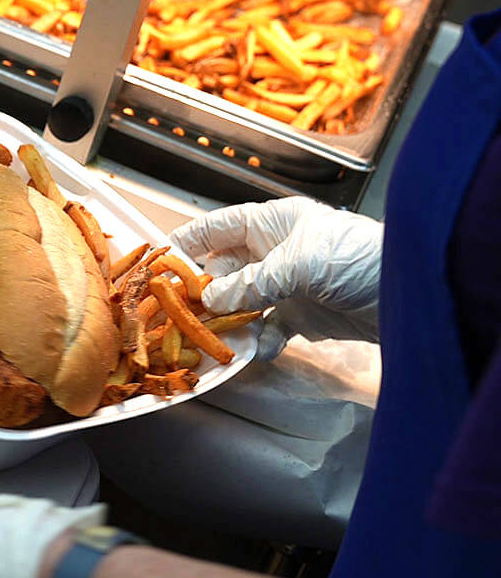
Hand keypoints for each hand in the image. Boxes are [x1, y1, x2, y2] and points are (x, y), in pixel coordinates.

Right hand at [170, 197, 381, 358]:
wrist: (414, 296)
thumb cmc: (359, 259)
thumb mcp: (299, 265)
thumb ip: (251, 283)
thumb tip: (209, 301)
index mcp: (274, 224)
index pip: (220, 227)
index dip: (189, 241)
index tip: (162, 262)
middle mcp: (276, 252)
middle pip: (224, 270)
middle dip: (204, 292)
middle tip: (182, 314)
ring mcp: (288, 285)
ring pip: (242, 303)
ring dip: (228, 322)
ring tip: (213, 339)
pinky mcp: (303, 316)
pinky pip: (268, 330)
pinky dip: (259, 342)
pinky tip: (255, 353)